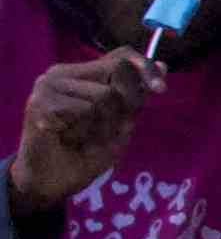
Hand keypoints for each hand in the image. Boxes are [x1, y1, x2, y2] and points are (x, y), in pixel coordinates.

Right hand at [11, 47, 155, 216]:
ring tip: (82, 137)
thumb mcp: (121, 124)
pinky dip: (86, 131)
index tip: (161, 89)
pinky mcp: (40, 102)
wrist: (51, 183)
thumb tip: (163, 65)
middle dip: (127, 103)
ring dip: (104, 125)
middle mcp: (61, 73)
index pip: (121, 56)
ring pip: (104, 95)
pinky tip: (68, 139)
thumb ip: (137, 97)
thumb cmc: (86, 153)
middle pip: (118, 71)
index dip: (145, 67)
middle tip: (107, 129)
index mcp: (81, 74)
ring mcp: (48, 86)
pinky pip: (85, 111)